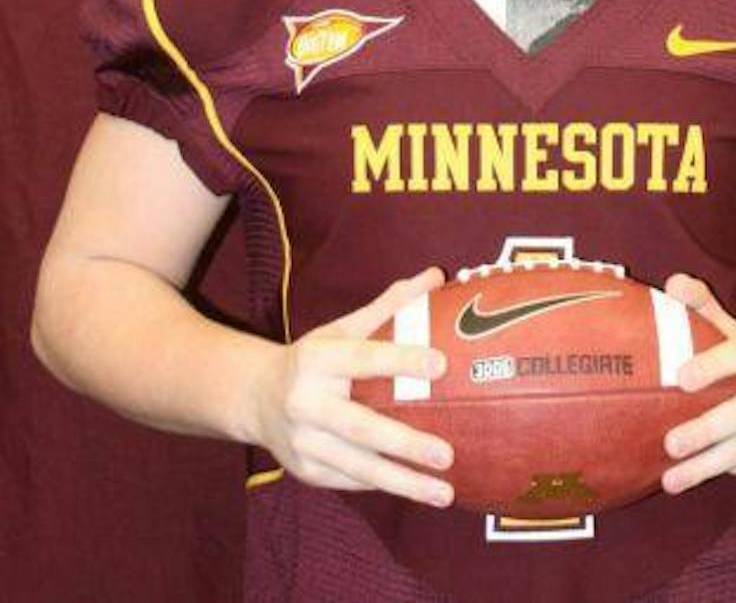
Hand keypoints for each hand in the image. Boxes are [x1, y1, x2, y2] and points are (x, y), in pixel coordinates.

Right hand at [247, 268, 453, 506]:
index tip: (442, 364)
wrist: (254, 398)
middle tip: (448, 454)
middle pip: (359, 427)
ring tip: (444, 493)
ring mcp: (302, 441)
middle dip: (405, 443)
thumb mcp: (343, 328)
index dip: (402, 359)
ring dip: (403, 482)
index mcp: (318, 359)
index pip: (365, 358)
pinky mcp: (305, 470)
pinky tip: (420, 491)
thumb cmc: (315, 359)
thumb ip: (390, 307)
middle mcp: (305, 402)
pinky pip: (350, 480)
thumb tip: (436, 275)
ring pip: (357, 466)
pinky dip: (385, 486)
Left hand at [660, 274, 735, 491]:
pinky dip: (728, 472)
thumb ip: (704, 308)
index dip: (714, 365)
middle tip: (671, 443)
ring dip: (710, 465)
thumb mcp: (734, 331)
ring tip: (672, 479)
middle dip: (710, 429)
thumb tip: (674, 282)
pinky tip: (698, 475)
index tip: (680, 378)